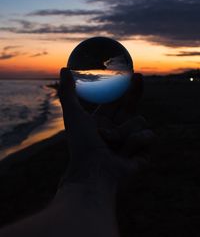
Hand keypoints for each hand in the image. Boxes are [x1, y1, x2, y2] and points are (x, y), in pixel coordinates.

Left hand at [58, 68, 153, 186]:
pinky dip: (136, 142)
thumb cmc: (81, 144)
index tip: (129, 74)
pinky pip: (148, 136)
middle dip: (136, 91)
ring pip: (140, 120)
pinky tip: (126, 154)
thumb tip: (64, 69)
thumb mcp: (73, 114)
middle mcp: (118, 131)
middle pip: (132, 106)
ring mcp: (131, 142)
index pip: (117, 101)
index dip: (123, 88)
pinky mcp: (143, 153)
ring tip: (113, 143)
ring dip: (125, 131)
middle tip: (138, 77)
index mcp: (103, 122)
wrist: (93, 172)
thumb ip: (68, 92)